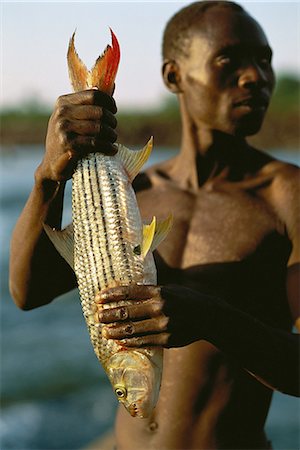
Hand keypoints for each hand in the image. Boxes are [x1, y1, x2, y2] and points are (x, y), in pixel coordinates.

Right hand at [36, 89, 116, 183]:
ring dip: (111, 135)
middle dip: (111, 121)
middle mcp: (62, 113)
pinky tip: (112, 149)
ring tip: (112, 140)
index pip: (93, 95)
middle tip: (113, 130)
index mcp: (63, 102)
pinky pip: (96, 143)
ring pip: (99, 128)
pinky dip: (108, 147)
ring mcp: (64, 129)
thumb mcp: (72, 118)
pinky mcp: (69, 145)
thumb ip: (89, 104)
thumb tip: (113, 85)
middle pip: (99, 112)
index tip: (114, 110)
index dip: (108, 102)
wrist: (52, 165)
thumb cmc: (67, 139)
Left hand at [96, 284, 215, 347]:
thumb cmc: (186, 299)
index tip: (98, 298)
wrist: (209, 317)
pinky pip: (142, 341)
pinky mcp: (166, 340)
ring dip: (115, 331)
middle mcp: (160, 307)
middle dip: (108, 314)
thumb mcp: (170, 289)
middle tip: (97, 316)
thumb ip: (151, 291)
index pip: (129, 292)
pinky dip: (129, 342)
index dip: (111, 295)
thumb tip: (127, 292)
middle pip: (127, 311)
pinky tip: (120, 341)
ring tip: (104, 331)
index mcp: (160, 291)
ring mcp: (163, 325)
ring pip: (131, 329)